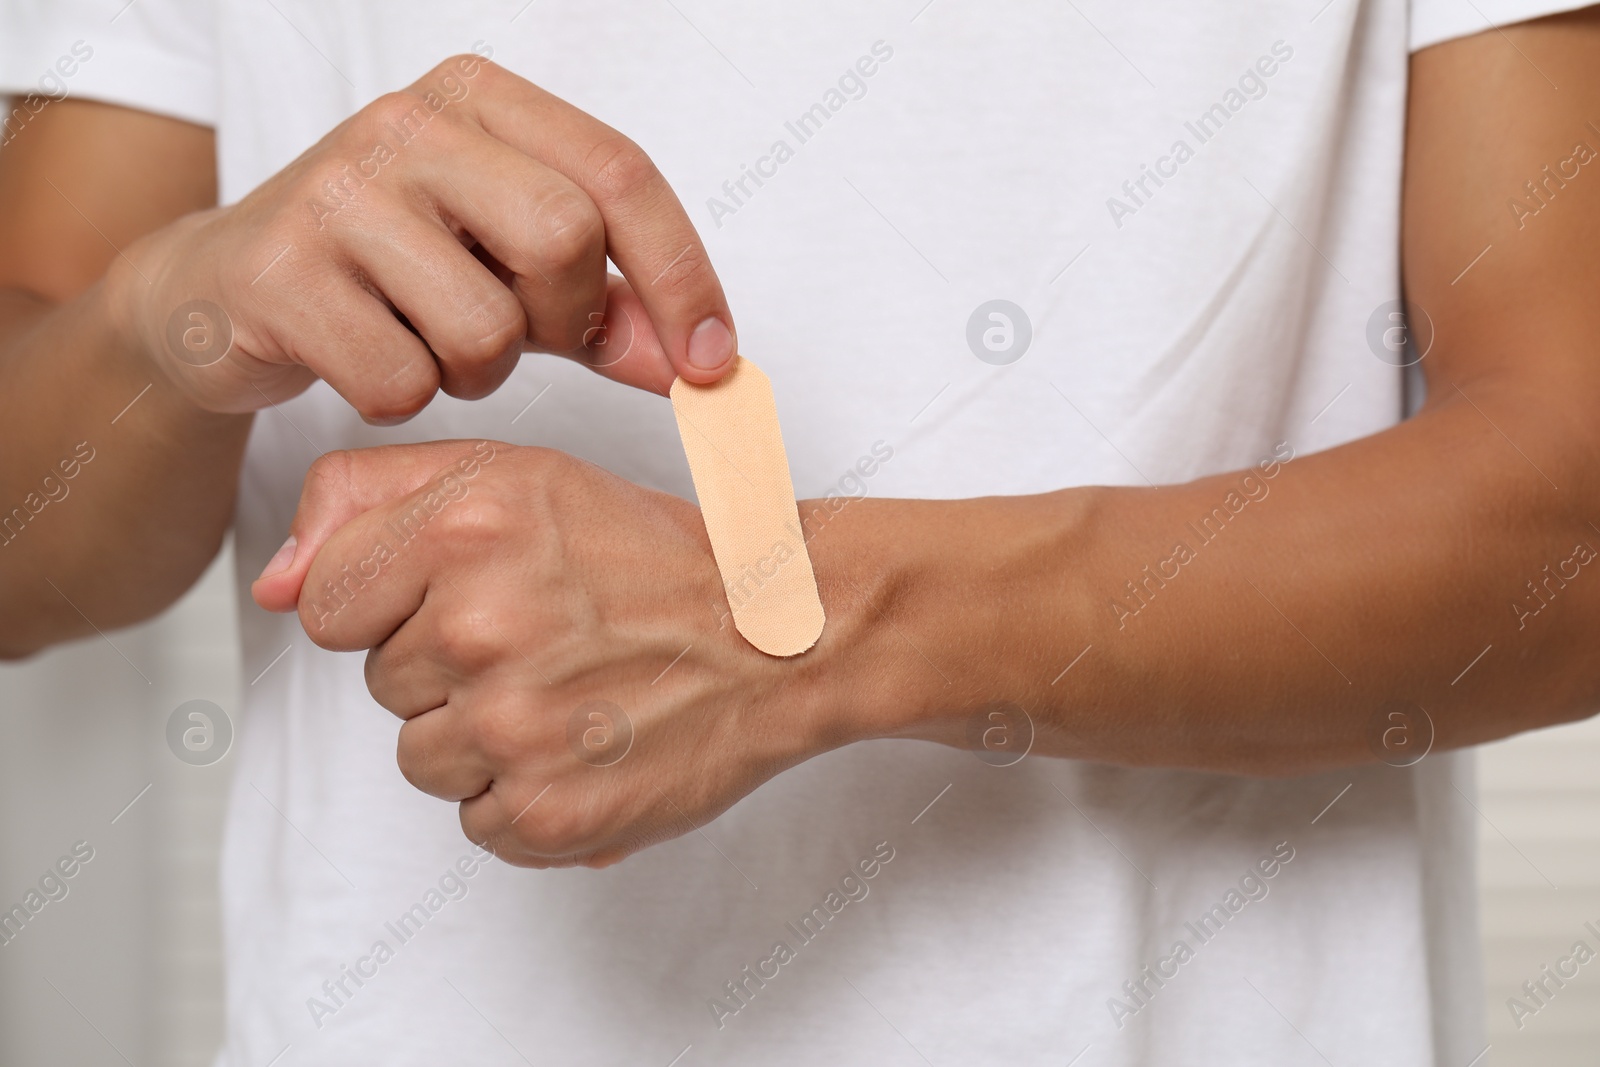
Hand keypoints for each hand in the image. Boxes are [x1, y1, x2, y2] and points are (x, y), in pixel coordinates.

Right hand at [108, 53, 735, 420]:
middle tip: (524, 336)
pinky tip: (367, 359)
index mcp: (480, 99)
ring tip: (428, 343)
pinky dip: (404, 398)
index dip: (684, 279)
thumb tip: (700, 363)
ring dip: (477, 371)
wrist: (221, 291)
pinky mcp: (279, 273)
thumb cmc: (388, 273)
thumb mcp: (509, 270)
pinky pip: (401, 380)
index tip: (712, 363)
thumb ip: (605, 306)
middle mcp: (407, 123)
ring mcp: (336, 193)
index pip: (620, 174)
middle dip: (563, 319)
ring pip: (485, 326)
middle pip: (564, 238)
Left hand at [251, 442, 867, 866]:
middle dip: (447, 667)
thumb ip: (368, 499)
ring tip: (570, 696)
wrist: (778, 634)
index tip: (470, 597)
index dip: (394, 603)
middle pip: (380, 685)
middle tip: (545, 641)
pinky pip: (478, 822)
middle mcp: (479, 627)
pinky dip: (527, 797)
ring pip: (424, 759)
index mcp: (463, 529)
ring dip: (485, 738)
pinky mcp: (548, 814)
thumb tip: (270, 584)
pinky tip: (586, 747)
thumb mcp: (514, 478)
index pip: (325, 604)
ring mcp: (513, 729)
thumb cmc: (647, 556)